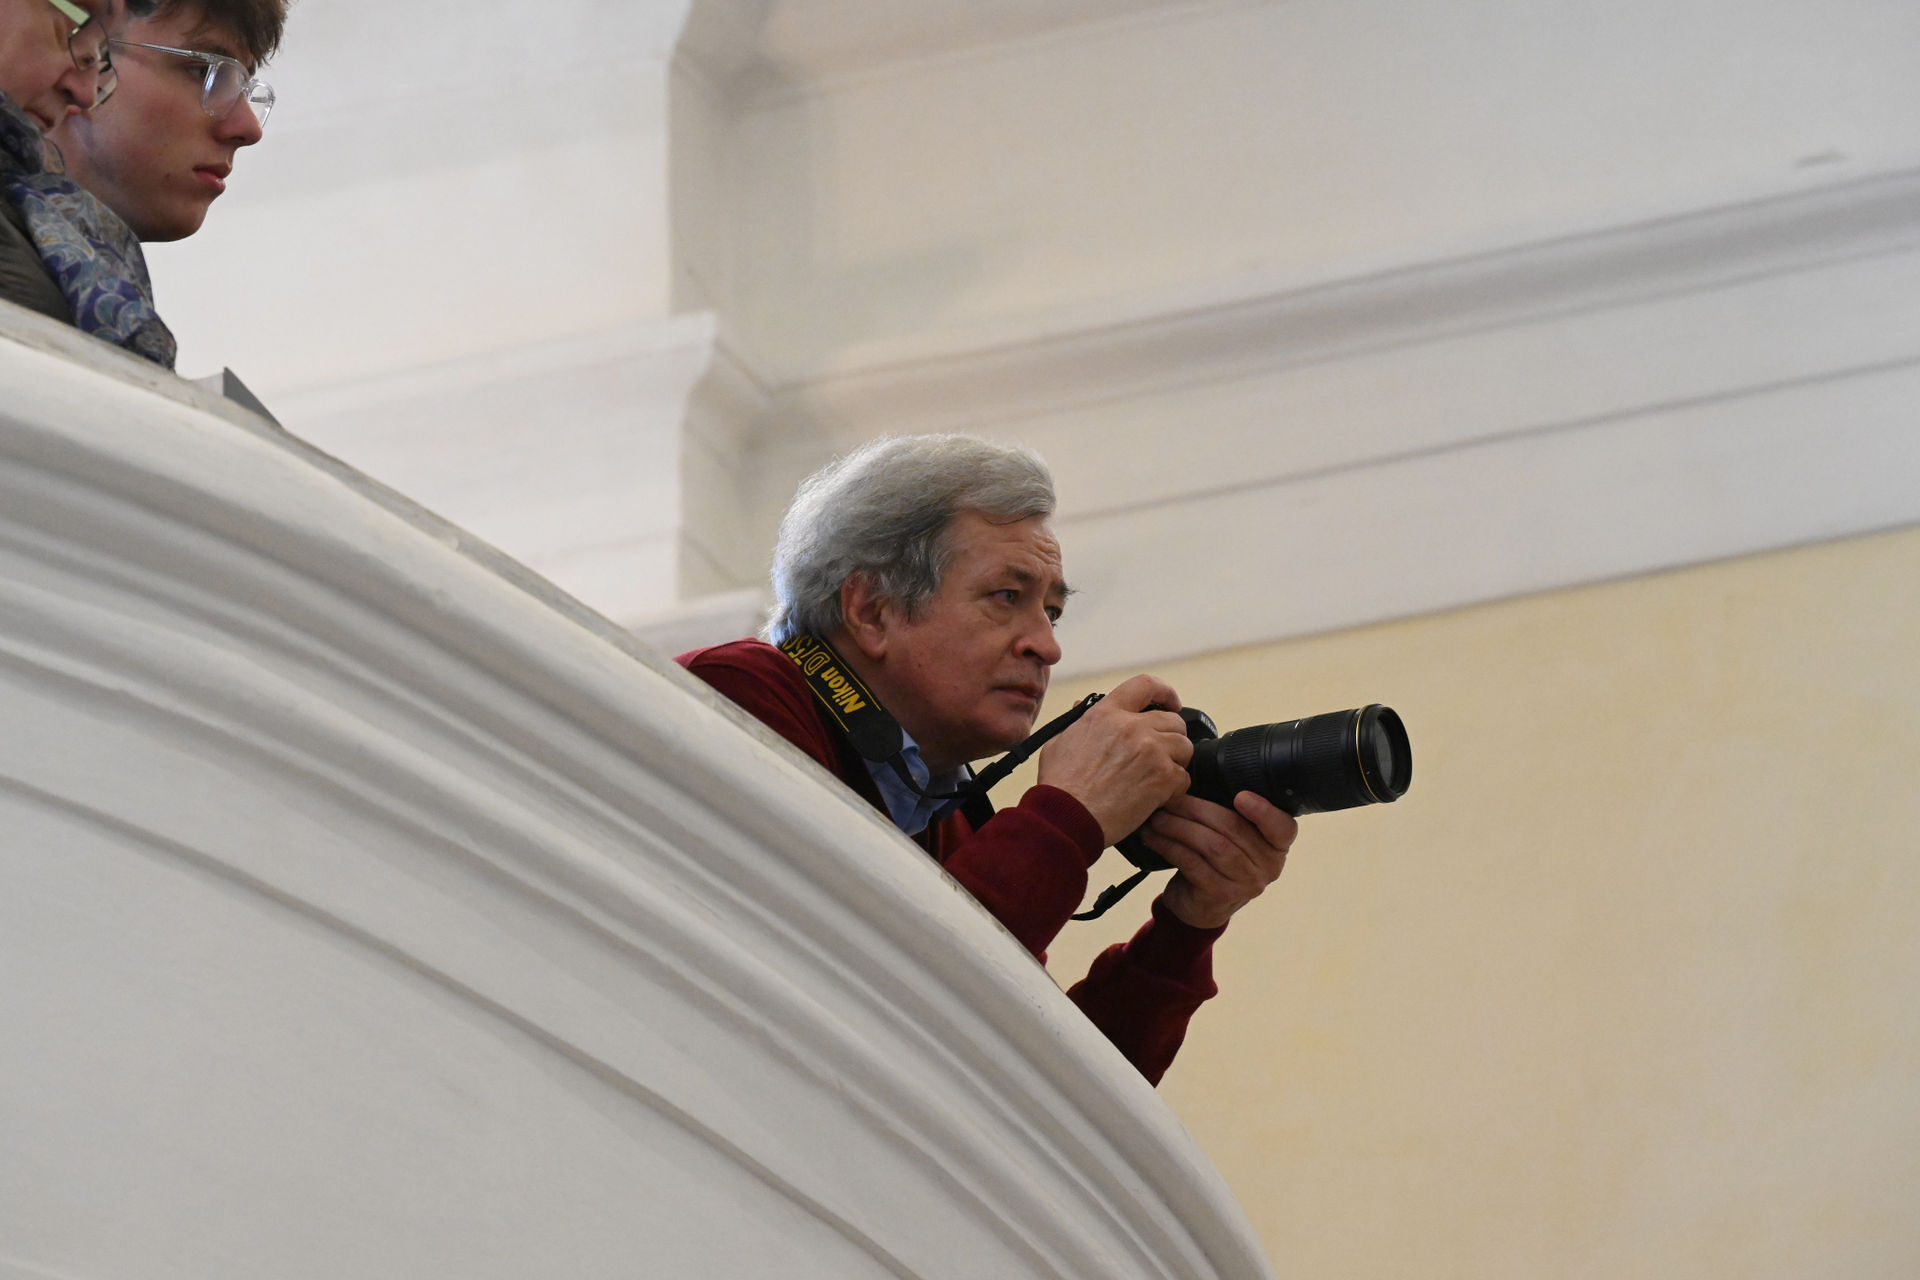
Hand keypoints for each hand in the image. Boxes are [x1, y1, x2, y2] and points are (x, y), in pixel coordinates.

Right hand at [1036, 674, 1193, 844]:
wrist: (1066, 816)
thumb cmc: (1060, 785)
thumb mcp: (1059, 742)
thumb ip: (1077, 722)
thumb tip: (1082, 707)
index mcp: (1107, 714)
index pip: (1146, 685)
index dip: (1165, 692)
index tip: (1171, 703)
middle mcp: (1132, 727)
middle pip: (1173, 721)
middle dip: (1171, 737)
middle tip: (1161, 754)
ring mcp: (1150, 751)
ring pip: (1185, 747)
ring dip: (1176, 762)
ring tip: (1157, 777)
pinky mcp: (1162, 777)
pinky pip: (1184, 777)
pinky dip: (1175, 789)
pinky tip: (1157, 796)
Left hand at [1142, 791, 1295, 929]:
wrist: (1200, 906)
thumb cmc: (1216, 860)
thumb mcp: (1232, 836)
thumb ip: (1230, 812)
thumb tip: (1194, 773)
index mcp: (1276, 845)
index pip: (1283, 828)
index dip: (1264, 812)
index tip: (1240, 796)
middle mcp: (1269, 866)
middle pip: (1234, 829)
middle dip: (1197, 809)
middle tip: (1170, 797)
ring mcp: (1246, 884)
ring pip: (1213, 846)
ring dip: (1180, 827)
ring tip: (1158, 817)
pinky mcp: (1220, 895)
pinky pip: (1193, 864)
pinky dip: (1169, 846)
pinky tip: (1153, 837)